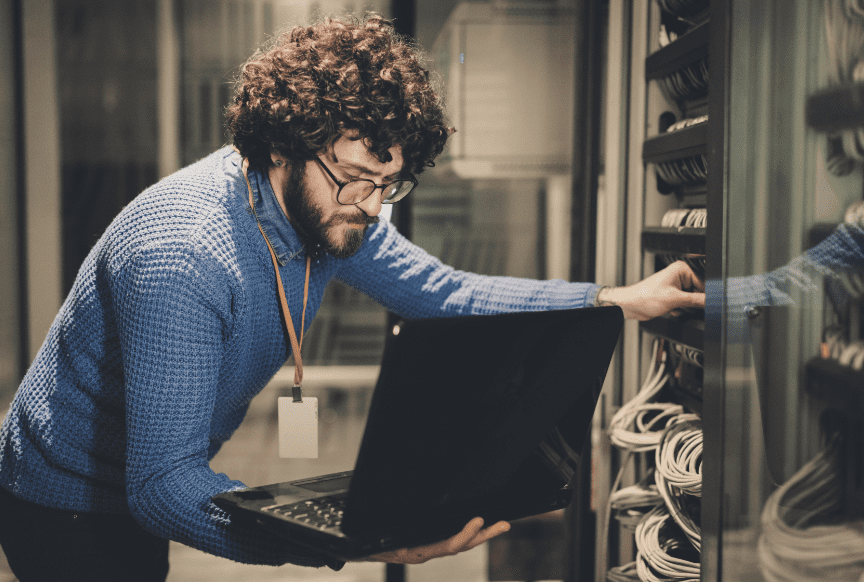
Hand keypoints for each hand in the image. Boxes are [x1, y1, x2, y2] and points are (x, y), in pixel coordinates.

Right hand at [362, 517, 509, 564]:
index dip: (465, 534)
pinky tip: (477, 525)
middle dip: (484, 535)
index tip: (479, 519)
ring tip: (501, 524)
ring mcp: (429, 549)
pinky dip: (467, 533)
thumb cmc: (368, 541)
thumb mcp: (379, 534)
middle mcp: (427, 552)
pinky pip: (451, 540)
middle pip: (462, 545)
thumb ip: (392, 526)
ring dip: (482, 535)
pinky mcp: (429, 543)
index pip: (447, 545)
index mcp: (417, 551)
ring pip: (460, 543)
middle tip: (504, 524)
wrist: (360, 551)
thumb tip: (395, 505)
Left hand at [597, 261, 704, 320]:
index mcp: (682, 269)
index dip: (704, 296)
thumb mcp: (674, 300)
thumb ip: (696, 300)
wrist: (630, 306)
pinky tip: (671, 309)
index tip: (705, 306)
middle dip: (691, 303)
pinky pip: (686, 305)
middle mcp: (681, 276)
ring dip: (685, 308)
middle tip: (681, 306)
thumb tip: (712, 302)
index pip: (705, 283)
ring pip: (693, 301)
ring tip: (673, 307)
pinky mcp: (674, 296)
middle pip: (700, 293)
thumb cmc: (644, 297)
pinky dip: (680, 310)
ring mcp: (677, 286)